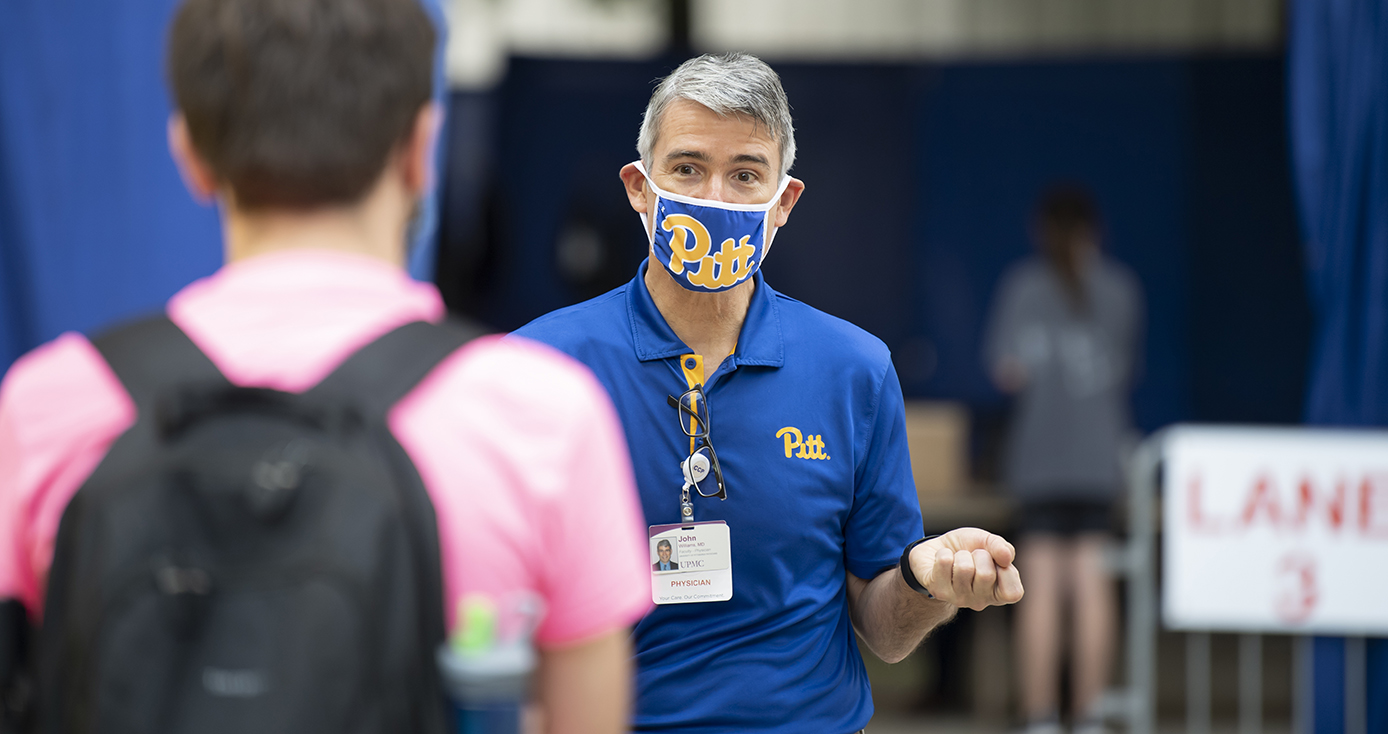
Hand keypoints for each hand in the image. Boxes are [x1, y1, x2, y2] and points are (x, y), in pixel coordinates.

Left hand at [909, 527, 1023, 610]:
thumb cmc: (968, 548)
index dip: (1007, 572)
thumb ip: (1002, 547)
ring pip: (964, 568)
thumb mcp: (988, 542)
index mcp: (998, 593)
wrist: (937, 548)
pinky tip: (942, 561)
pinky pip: (944, 562)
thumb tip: (1007, 558)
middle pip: (986, 575)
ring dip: (960, 554)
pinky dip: (943, 552)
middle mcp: (980, 601)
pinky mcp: (939, 592)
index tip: (996, 562)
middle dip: (979, 555)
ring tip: (957, 559)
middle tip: (972, 557)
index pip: (1013, 594)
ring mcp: (958, 599)